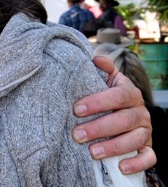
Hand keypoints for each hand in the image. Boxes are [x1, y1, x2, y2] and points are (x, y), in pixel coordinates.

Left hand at [72, 55, 154, 173]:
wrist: (122, 109)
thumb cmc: (107, 94)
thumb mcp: (105, 79)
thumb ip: (102, 68)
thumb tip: (95, 59)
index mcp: (130, 93)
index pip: (117, 96)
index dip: (97, 102)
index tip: (76, 109)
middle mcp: (141, 112)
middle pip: (123, 120)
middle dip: (99, 128)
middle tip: (77, 135)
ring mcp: (146, 131)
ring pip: (134, 140)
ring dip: (113, 147)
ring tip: (92, 152)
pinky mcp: (147, 147)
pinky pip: (148, 158)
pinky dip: (137, 163)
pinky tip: (120, 167)